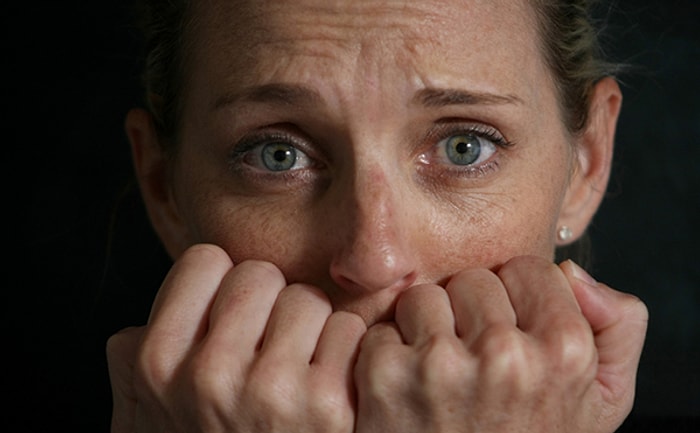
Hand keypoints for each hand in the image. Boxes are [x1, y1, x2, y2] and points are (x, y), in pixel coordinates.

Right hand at [106, 244, 365, 432]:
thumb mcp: (149, 417)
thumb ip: (134, 369)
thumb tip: (132, 334)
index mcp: (157, 364)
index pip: (204, 260)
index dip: (221, 285)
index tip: (230, 316)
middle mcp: (208, 374)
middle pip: (260, 273)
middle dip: (268, 305)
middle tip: (267, 348)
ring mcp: (271, 392)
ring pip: (308, 298)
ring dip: (310, 329)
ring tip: (299, 373)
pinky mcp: (329, 409)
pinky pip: (349, 331)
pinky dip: (345, 354)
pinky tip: (330, 389)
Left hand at [353, 256, 647, 432]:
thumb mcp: (601, 399)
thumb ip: (617, 325)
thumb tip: (570, 272)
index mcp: (565, 351)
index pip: (528, 269)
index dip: (517, 301)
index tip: (513, 337)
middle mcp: (505, 355)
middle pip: (472, 279)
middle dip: (469, 314)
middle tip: (474, 364)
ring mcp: (442, 366)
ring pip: (423, 297)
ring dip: (424, 331)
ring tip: (439, 380)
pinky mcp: (386, 376)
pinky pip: (379, 328)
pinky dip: (385, 357)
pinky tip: (407, 394)